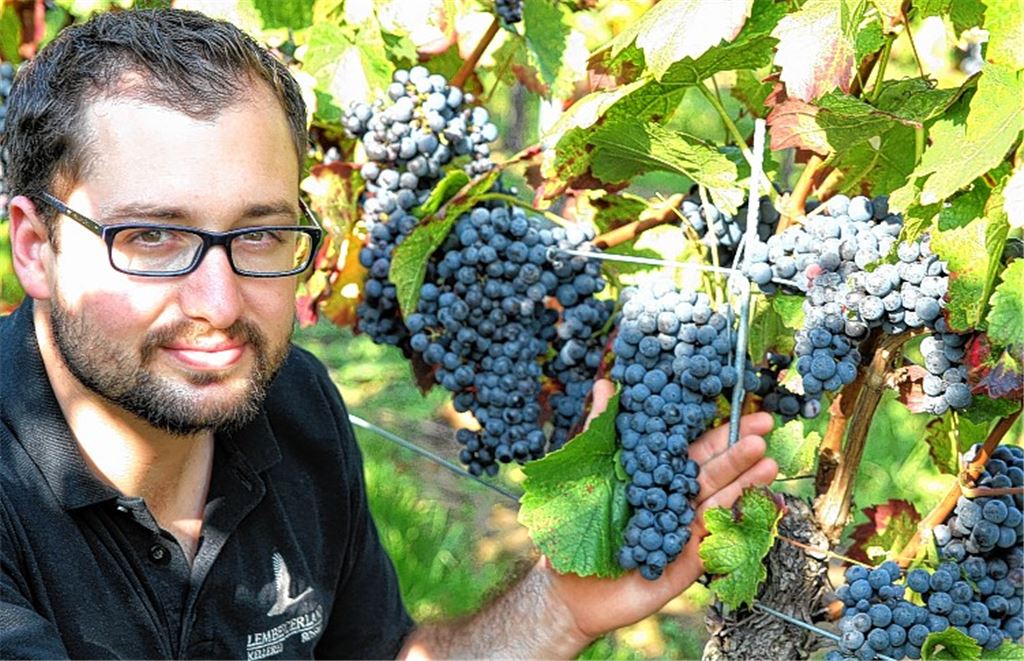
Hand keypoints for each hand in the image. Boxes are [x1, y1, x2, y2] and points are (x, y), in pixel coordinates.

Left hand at [542, 378, 777, 644]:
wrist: (565, 588)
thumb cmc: (571, 528)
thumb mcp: (583, 472)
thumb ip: (599, 431)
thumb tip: (606, 382)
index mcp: (655, 476)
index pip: (691, 448)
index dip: (716, 429)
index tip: (743, 407)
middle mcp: (675, 500)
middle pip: (713, 471)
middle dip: (739, 449)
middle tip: (764, 424)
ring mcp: (684, 530)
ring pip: (719, 502)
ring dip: (744, 482)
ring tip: (768, 462)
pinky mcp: (687, 561)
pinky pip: (716, 542)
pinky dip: (738, 526)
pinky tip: (763, 509)